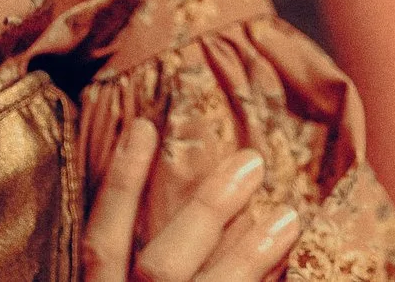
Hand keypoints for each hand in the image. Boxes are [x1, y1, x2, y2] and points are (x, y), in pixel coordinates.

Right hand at [84, 118, 300, 281]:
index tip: (142, 126)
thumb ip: (130, 263)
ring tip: (289, 217)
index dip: (120, 185)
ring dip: (251, 256)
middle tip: (251, 162)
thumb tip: (162, 200)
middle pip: (161, 267)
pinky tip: (292, 264)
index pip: (101, 244)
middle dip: (207, 213)